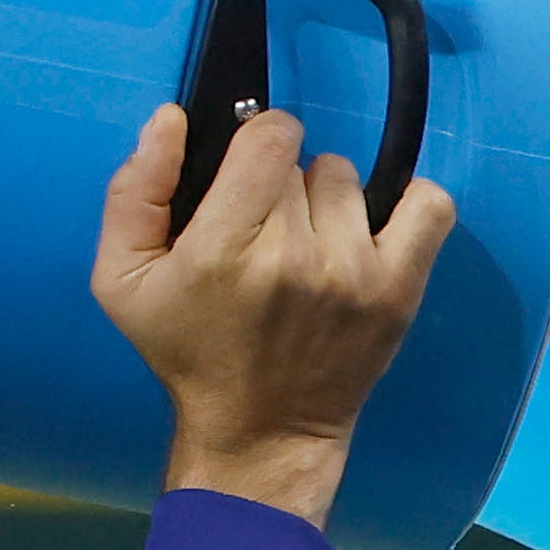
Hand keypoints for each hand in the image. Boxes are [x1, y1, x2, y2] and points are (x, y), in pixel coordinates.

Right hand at [89, 99, 457, 530]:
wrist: (260, 431)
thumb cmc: (188, 351)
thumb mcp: (121, 279)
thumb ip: (135, 190)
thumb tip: (173, 119)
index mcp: (224, 249)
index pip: (269, 136)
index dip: (256, 144)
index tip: (245, 179)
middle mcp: (294, 257)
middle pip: (303, 160)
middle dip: (281, 186)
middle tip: (265, 235)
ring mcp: (354, 274)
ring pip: (349, 179)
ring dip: (329, 201)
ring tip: (310, 245)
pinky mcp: (397, 291)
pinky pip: (429, 207)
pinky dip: (406, 205)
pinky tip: (372, 230)